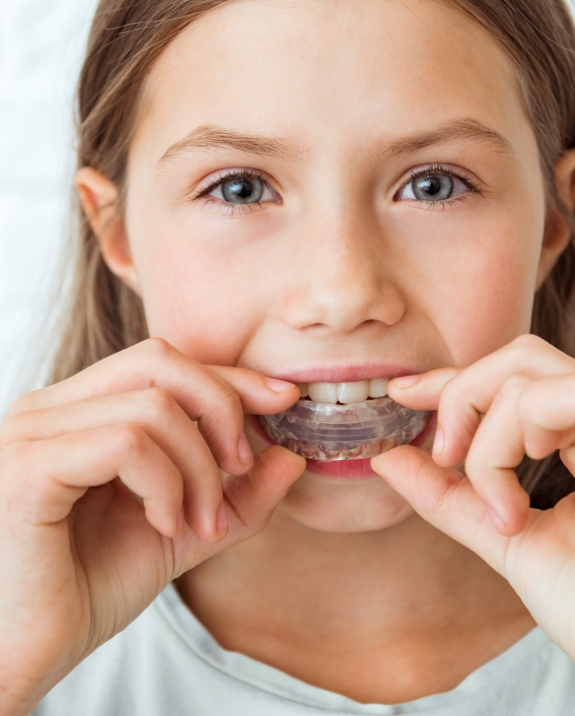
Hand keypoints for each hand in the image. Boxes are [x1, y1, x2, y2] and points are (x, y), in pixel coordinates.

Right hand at [0, 338, 303, 713]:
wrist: (24, 654)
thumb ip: (237, 496)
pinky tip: (162, 526)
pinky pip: (127, 442)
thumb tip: (293, 456)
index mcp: (79, 411)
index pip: (164, 363)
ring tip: (196, 521)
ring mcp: (33, 432)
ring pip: (153, 406)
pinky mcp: (27, 467)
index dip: (229, 377)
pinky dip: (165, 484)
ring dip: (197, 467)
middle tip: (239, 467)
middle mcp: (50, 407)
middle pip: (160, 361)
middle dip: (221, 408)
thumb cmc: (87, 588)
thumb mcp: (182, 531)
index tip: (282, 401)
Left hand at [371, 334, 574, 659]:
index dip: (454, 377)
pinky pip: (535, 402)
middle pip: (518, 356)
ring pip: (520, 372)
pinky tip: (511, 508)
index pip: (514, 378)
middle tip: (444, 456)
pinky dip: (500, 450)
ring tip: (499, 507)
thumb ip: (450, 496)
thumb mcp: (509, 540)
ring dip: (482, 438)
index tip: (402, 391)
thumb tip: (386, 458)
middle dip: (459, 396)